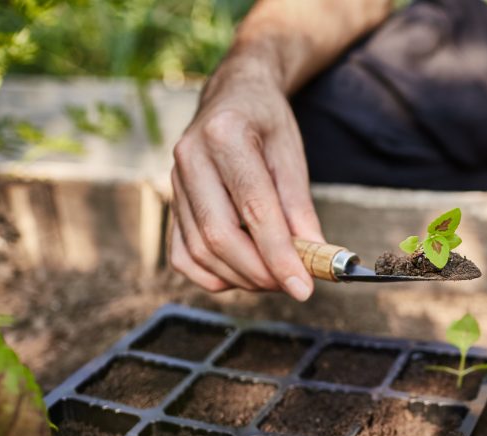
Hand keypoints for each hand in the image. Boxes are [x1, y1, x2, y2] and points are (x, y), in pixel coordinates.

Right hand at [169, 57, 323, 298]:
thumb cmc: (266, 124)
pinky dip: (212, 276)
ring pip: (200, 250)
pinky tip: (242, 274)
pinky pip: (182, 255)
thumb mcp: (292, 157)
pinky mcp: (170, 203)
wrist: (233, 97)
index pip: (254, 209)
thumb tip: (316, 259)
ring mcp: (173, 181)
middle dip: (259, 272)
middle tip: (291, 284)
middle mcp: (190, 157)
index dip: (280, 255)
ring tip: (274, 278)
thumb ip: (301, 210)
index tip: (304, 287)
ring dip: (240, 277)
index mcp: (226, 135)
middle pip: (219, 236)